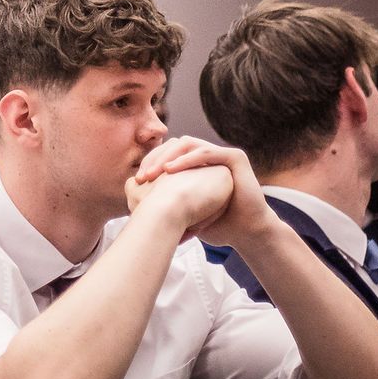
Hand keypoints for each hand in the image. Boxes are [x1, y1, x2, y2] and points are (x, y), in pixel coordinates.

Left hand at [132, 137, 274, 246]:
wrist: (246, 234)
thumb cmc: (216, 225)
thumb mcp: (185, 211)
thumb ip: (165, 199)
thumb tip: (131, 194)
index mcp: (196, 165)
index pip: (169, 154)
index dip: (151, 163)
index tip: (137, 181)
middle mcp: (208, 156)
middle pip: (175, 145)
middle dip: (156, 158)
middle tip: (142, 176)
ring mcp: (222, 154)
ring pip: (188, 144)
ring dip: (168, 156)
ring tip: (155, 173)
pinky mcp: (235, 158)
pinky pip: (207, 152)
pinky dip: (188, 158)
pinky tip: (172, 170)